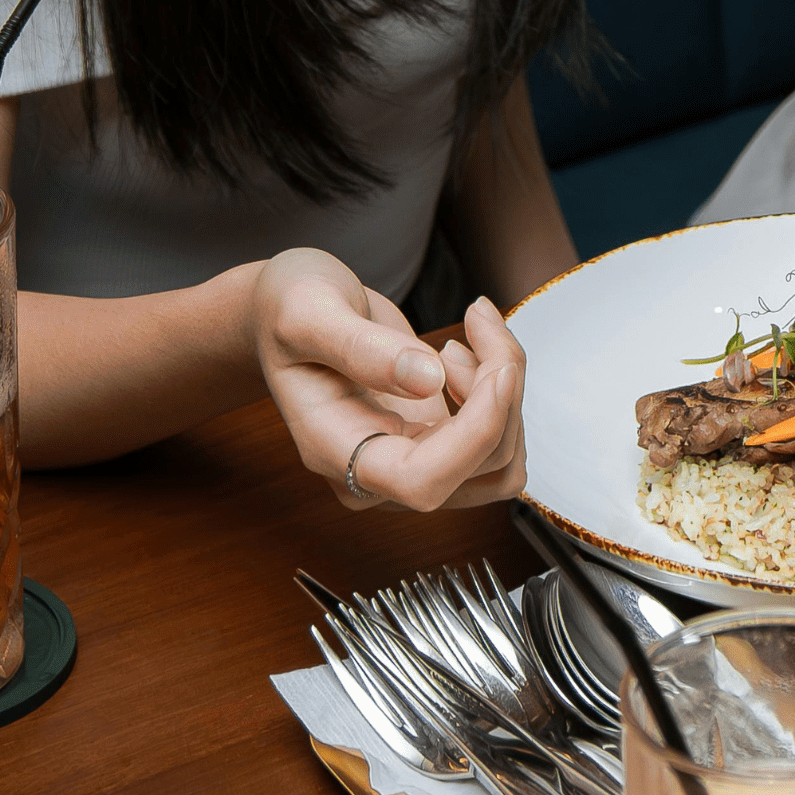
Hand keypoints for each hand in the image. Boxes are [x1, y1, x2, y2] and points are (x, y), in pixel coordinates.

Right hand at [252, 249, 527, 510]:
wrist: (288, 315)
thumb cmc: (286, 311)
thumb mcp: (306, 311)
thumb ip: (360, 347)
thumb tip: (428, 380)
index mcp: (334, 452)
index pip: (422, 483)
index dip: (475, 436)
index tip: (499, 371)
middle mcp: (377, 476)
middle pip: (480, 469)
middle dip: (501, 392)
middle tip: (479, 319)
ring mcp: (413, 467)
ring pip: (502, 460)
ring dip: (508, 394)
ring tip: (470, 336)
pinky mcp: (441, 450)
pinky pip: (499, 442)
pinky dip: (504, 395)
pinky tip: (470, 355)